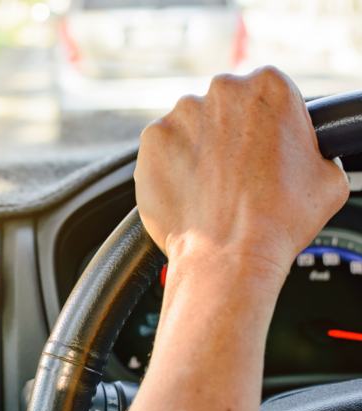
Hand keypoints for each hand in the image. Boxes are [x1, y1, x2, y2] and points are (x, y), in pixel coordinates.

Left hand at [135, 66, 348, 281]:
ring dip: (196, 150)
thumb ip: (311, 150)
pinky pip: (161, 149)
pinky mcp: (151, 141)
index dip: (262, 127)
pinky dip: (169, 166)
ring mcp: (181, 114)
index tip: (259, 149)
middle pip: (223, 109)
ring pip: (189, 128)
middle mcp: (222, 91)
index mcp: (269, 87)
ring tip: (208, 187)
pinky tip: (186, 190)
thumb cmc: (278, 220)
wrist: (230, 254)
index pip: (263, 97)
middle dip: (226, 136)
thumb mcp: (327, 177)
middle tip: (233, 173)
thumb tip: (303, 156)